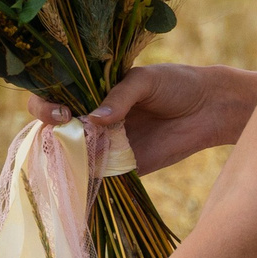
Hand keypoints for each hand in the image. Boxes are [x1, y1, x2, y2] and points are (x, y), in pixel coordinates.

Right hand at [34, 65, 256, 174]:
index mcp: (92, 89)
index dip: (46, 104)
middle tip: (66, 129)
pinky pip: (97, 176)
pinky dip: (87, 177)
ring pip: (72, 154)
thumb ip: (121, 96)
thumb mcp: (146, 80)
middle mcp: (92, 118)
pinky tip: (86, 174)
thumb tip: (93, 119)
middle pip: (55, 128)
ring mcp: (104, 143)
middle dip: (50, 130)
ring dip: (67, 156)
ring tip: (77, 152)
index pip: (54, 95)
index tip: (60, 110)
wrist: (210, 109)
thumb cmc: (177, 84)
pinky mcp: (121, 167)